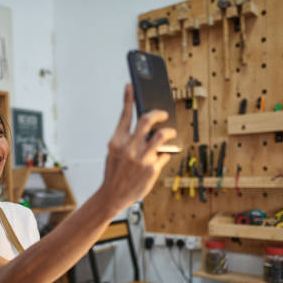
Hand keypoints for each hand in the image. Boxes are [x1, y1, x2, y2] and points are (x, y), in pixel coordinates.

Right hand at [99, 84, 175, 212]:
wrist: (113, 196)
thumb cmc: (115, 172)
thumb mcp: (114, 152)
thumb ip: (126, 138)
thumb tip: (144, 125)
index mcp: (116, 141)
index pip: (124, 115)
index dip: (128, 98)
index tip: (131, 86)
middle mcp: (129, 148)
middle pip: (147, 120)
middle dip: (158, 113)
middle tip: (163, 113)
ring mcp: (141, 158)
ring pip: (161, 135)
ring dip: (169, 132)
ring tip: (170, 133)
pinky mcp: (152, 169)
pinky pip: (164, 154)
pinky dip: (165, 153)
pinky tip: (163, 154)